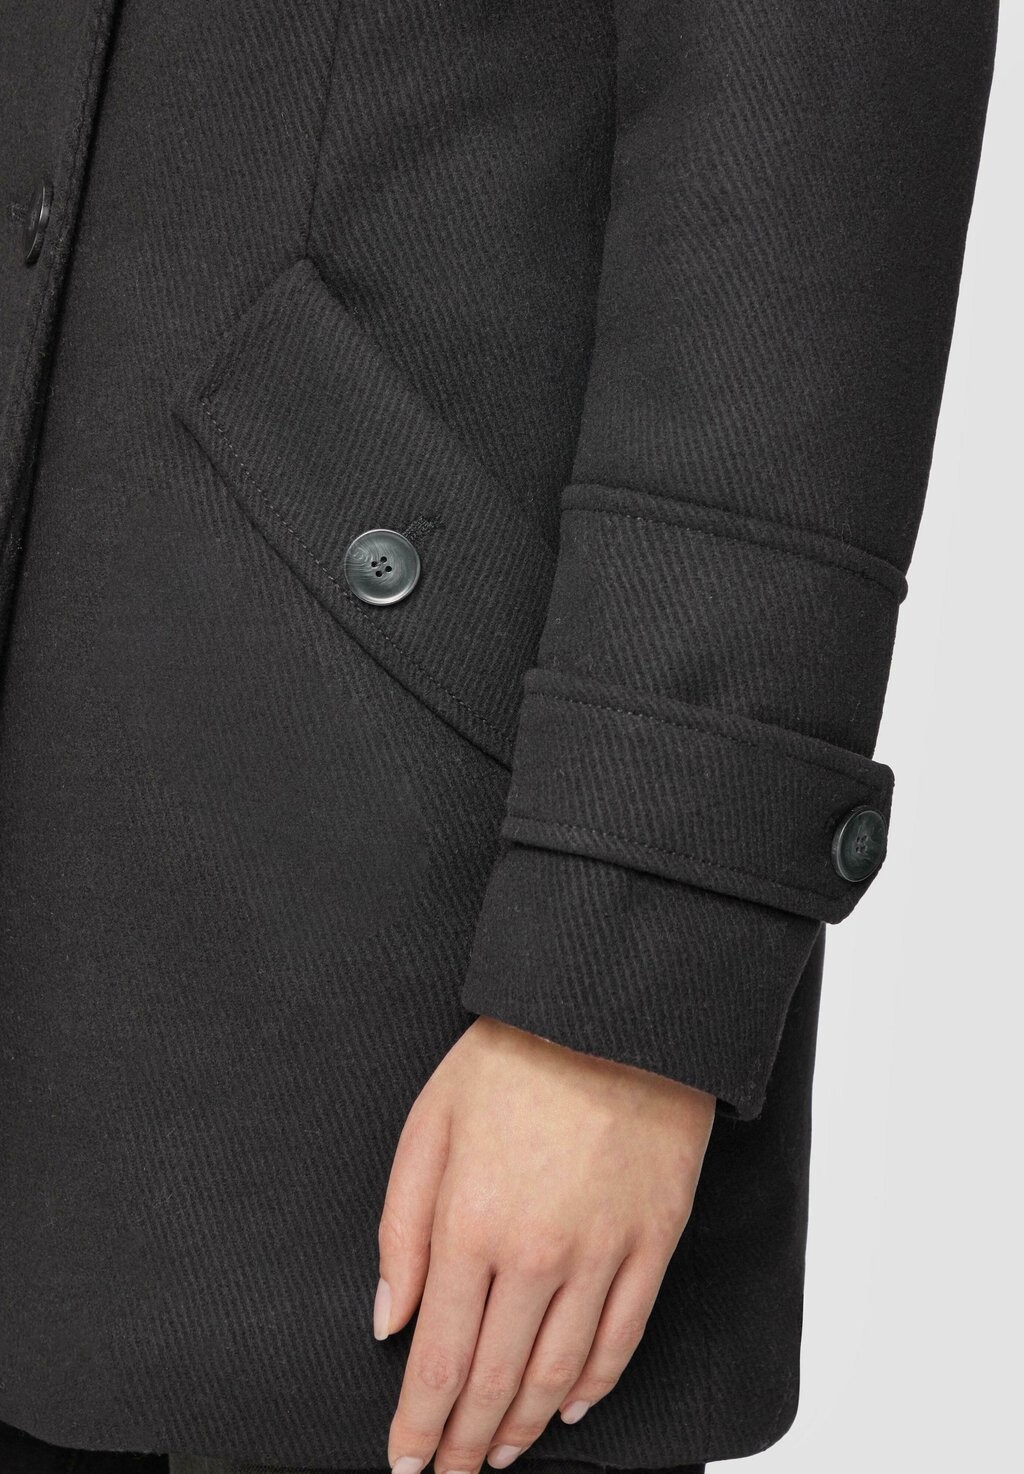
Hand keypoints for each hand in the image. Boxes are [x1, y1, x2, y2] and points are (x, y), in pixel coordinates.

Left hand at [375, 1015, 715, 1473]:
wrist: (611, 1009)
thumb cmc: (511, 1057)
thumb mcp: (428, 1126)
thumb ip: (400, 1231)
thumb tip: (387, 1323)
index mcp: (470, 1225)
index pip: (439, 1361)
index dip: (420, 1427)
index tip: (408, 1464)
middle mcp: (538, 1255)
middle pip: (497, 1381)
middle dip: (466, 1443)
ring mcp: (603, 1253)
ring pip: (559, 1374)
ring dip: (525, 1426)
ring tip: (502, 1454)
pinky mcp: (653, 1241)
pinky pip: (623, 1338)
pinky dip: (594, 1385)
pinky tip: (571, 1407)